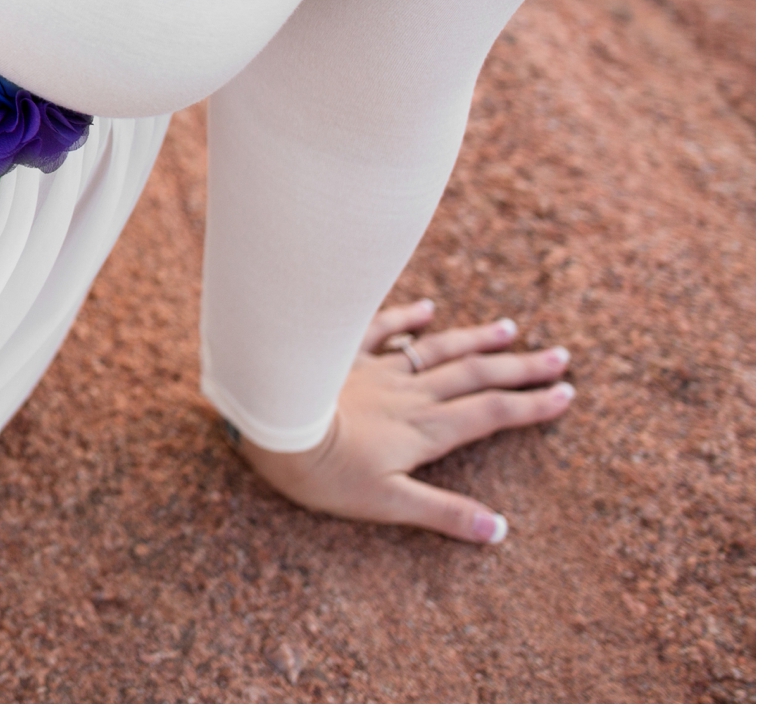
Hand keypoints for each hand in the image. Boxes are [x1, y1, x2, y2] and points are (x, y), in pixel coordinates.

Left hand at [231, 299, 574, 544]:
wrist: (270, 422)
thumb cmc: (324, 471)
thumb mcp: (387, 504)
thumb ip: (444, 513)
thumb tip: (499, 530)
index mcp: (425, 429)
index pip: (491, 414)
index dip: (531, 406)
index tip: (566, 394)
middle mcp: (409, 394)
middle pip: (475, 376)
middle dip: (520, 369)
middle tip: (560, 356)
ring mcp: (376, 369)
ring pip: (437, 350)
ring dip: (475, 340)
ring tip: (510, 329)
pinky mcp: (342, 354)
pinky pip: (379, 329)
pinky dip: (405, 318)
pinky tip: (426, 308)